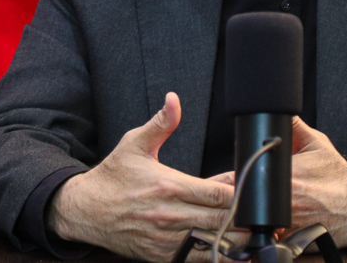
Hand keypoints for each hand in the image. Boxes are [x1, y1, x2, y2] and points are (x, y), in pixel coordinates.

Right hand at [48, 93, 235, 262]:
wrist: (85, 209)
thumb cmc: (113, 176)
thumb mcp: (135, 143)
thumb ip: (161, 123)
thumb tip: (174, 100)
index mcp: (169, 186)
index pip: (218, 194)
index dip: (241, 193)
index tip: (251, 188)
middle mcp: (170, 216)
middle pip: (222, 220)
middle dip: (244, 217)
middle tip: (260, 211)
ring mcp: (167, 240)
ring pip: (213, 244)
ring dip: (235, 239)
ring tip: (251, 231)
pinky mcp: (161, 256)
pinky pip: (196, 260)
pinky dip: (215, 256)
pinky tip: (229, 249)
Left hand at [204, 119, 346, 247]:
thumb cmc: (339, 178)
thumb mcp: (316, 143)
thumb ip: (292, 126)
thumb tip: (275, 109)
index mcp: (282, 181)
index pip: (236, 181)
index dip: (217, 183)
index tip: (208, 184)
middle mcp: (281, 207)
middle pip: (234, 207)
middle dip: (220, 204)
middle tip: (211, 199)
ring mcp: (284, 228)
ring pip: (245, 228)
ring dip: (235, 221)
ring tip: (229, 214)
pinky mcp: (290, 241)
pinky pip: (262, 241)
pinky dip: (254, 236)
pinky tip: (252, 229)